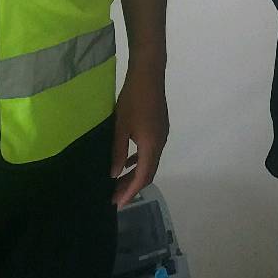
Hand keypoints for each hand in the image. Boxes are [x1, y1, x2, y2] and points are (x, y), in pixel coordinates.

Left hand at [111, 62, 168, 207]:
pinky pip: (151, 151)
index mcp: (152, 145)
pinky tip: (128, 161)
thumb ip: (118, 152)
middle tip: (115, 197)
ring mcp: (162, 134)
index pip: (143, 176)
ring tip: (119, 183)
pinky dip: (140, 161)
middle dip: (133, 186)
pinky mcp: (159, 127)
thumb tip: (115, 174)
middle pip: (149, 172)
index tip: (117, 204)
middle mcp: (161, 142)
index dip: (131, 191)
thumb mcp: (121, 127)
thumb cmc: (133, 99)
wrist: (149, 73)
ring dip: (136, 174)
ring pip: (150, 162)